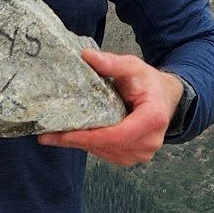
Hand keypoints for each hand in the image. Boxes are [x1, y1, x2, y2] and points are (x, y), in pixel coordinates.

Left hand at [38, 49, 182, 167]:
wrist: (166, 97)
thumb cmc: (150, 82)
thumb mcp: (133, 66)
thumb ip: (111, 63)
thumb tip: (87, 56)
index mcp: (152, 119)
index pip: (115, 135)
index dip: (87, 137)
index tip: (61, 134)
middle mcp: (149, 142)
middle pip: (106, 146)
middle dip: (76, 141)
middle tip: (47, 136)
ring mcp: (142, 152)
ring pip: (105, 153)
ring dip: (81, 145)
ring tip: (56, 135)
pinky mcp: (134, 157)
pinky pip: (108, 154)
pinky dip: (92, 146)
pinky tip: (77, 136)